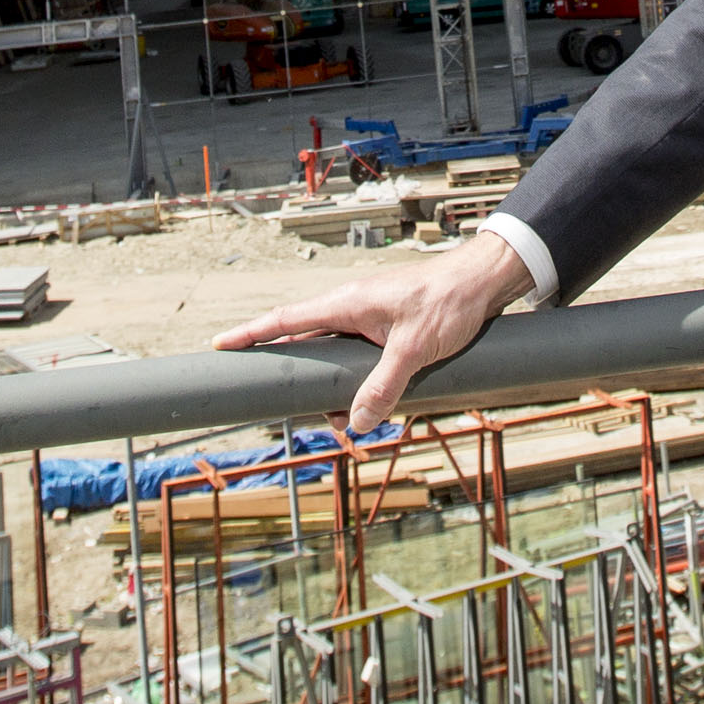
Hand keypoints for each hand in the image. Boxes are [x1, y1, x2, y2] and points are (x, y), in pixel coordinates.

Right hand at [214, 230, 536, 431]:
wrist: (484, 282)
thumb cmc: (448, 301)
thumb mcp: (414, 349)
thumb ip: (384, 385)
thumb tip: (358, 421)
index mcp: (346, 304)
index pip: (285, 320)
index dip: (250, 334)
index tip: (219, 346)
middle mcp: (351, 308)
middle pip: (307, 345)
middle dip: (297, 378)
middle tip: (288, 407)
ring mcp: (370, 318)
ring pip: (336, 357)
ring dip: (334, 387)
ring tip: (343, 419)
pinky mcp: (389, 328)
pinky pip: (360, 358)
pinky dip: (359, 382)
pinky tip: (371, 404)